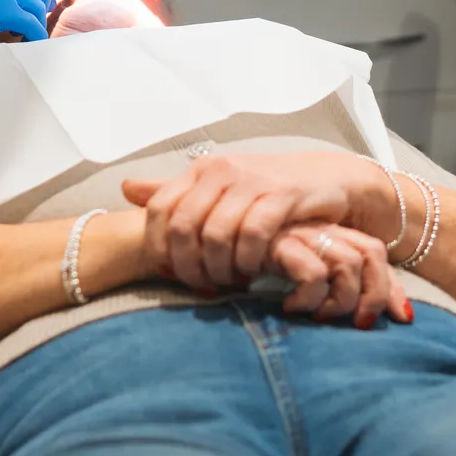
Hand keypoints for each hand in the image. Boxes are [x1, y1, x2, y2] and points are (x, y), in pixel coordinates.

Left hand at [119, 153, 395, 290]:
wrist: (329, 180)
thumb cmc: (269, 190)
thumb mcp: (219, 188)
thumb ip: (175, 191)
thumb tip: (126, 188)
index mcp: (201, 169)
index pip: (159, 209)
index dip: (159, 246)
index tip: (169, 273)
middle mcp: (222, 170)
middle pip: (184, 226)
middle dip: (188, 265)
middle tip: (201, 287)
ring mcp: (252, 180)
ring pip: (216, 234)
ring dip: (219, 268)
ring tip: (228, 282)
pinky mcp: (281, 195)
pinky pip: (252, 234)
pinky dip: (247, 260)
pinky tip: (252, 271)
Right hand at [267, 222, 411, 327]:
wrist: (203, 239)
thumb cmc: (254, 262)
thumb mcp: (301, 273)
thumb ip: (343, 287)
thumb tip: (404, 317)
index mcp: (328, 232)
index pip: (375, 251)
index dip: (388, 286)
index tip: (389, 320)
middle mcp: (319, 230)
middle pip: (371, 253)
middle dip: (373, 296)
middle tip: (355, 325)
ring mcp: (300, 234)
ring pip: (347, 264)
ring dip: (339, 301)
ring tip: (315, 316)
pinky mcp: (279, 243)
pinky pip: (313, 274)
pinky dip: (309, 299)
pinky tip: (288, 307)